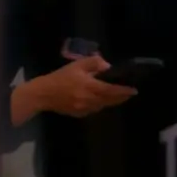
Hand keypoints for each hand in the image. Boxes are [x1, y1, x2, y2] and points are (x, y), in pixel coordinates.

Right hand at [22, 55, 136, 119]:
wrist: (43, 94)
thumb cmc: (60, 77)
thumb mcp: (77, 65)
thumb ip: (94, 63)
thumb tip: (107, 66)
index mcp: (90, 87)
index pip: (111, 91)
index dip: (124, 91)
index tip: (133, 90)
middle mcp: (89, 100)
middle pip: (110, 100)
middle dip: (121, 97)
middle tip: (129, 93)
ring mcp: (84, 109)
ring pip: (103, 106)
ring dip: (111, 101)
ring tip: (117, 96)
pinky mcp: (79, 114)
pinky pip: (94, 110)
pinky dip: (100, 105)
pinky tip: (101, 100)